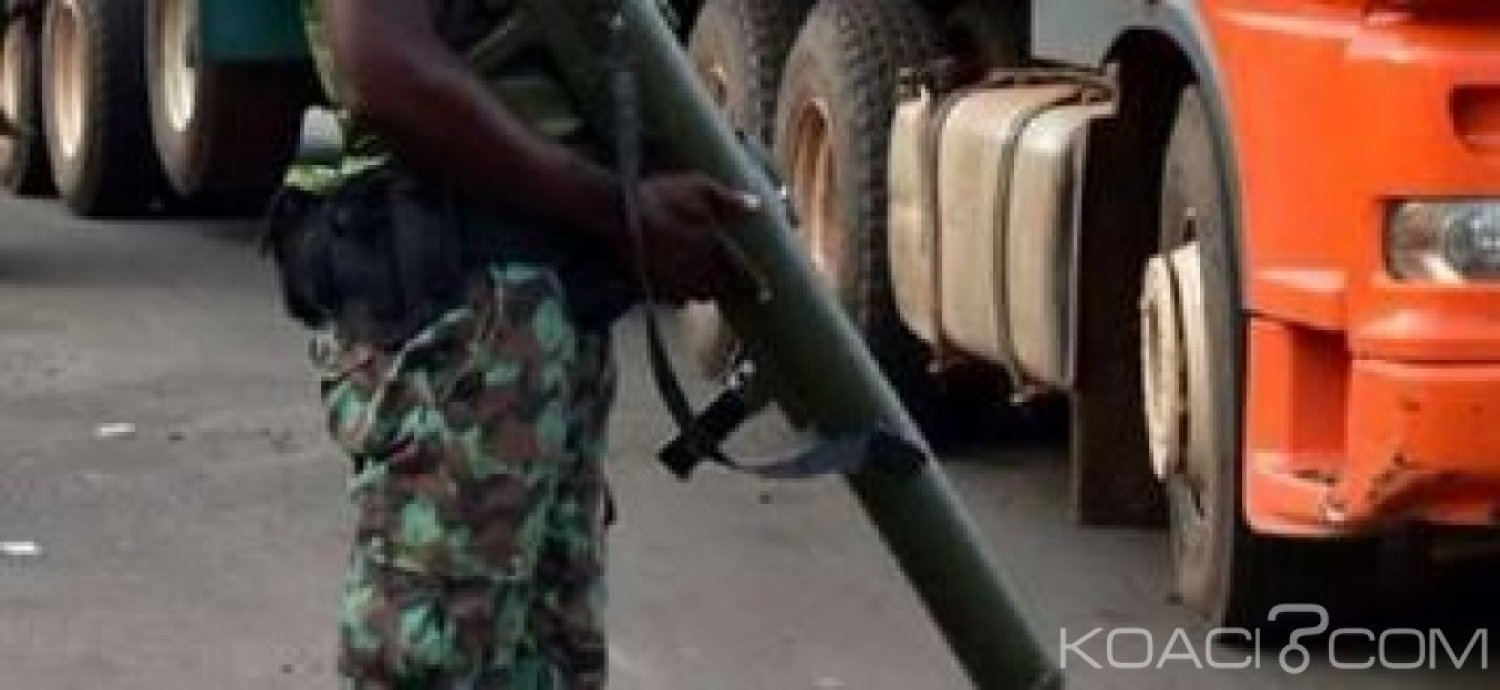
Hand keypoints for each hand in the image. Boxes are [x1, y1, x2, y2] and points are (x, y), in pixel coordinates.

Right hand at [630, 172, 760, 303]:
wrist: (617, 211)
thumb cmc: (661, 196)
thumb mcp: (699, 187)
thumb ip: (730, 199)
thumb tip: (757, 207)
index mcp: (713, 246)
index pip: (741, 271)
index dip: (755, 284)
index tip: (766, 295)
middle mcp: (696, 268)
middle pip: (720, 288)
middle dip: (730, 291)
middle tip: (738, 293)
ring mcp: (673, 279)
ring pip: (697, 295)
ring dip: (707, 294)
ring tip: (711, 292)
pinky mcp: (652, 283)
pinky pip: (673, 298)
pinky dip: (681, 297)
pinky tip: (680, 292)